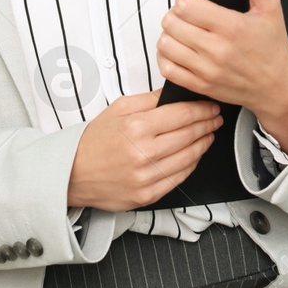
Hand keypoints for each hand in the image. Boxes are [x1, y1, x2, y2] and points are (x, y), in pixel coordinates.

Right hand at [66, 90, 221, 210]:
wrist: (72, 174)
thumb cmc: (93, 141)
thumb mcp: (118, 109)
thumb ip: (149, 100)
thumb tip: (174, 93)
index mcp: (136, 127)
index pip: (182, 114)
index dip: (202, 109)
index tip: (210, 106)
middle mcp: (143, 153)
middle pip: (189, 134)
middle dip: (207, 124)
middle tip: (215, 118)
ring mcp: (147, 176)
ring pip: (189, 157)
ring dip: (204, 143)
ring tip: (209, 134)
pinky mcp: (148, 194)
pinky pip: (179, 177)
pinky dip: (192, 164)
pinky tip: (195, 154)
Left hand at [156, 0, 287, 153]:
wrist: (277, 86)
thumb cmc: (273, 46)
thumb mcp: (270, 6)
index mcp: (232, 27)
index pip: (186, 6)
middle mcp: (217, 50)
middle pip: (172, 23)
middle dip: (176, 13)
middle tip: (189, 14)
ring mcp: (206, 70)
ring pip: (166, 44)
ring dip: (170, 34)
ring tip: (184, 31)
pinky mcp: (200, 85)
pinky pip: (167, 69)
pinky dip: (166, 57)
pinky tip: (179, 50)